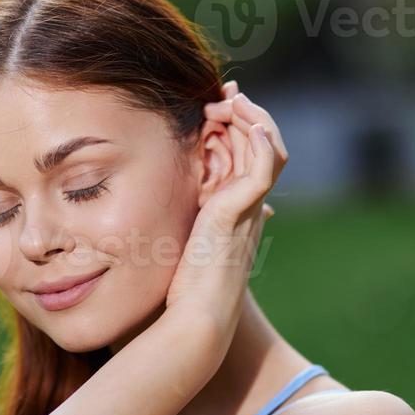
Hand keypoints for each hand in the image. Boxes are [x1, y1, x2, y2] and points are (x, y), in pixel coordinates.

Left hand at [163, 81, 287, 337]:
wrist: (194, 318)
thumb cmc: (180, 294)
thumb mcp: (172, 249)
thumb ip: (167, 228)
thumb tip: (146, 217)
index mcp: (233, 215)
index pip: (245, 159)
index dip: (235, 130)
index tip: (214, 108)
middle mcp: (247, 209)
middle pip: (261, 146)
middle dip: (244, 115)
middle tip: (222, 96)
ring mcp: (249, 208)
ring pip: (268, 147)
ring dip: (250, 117)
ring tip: (227, 101)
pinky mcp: (243, 209)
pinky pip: (264, 162)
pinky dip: (259, 135)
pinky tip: (241, 117)